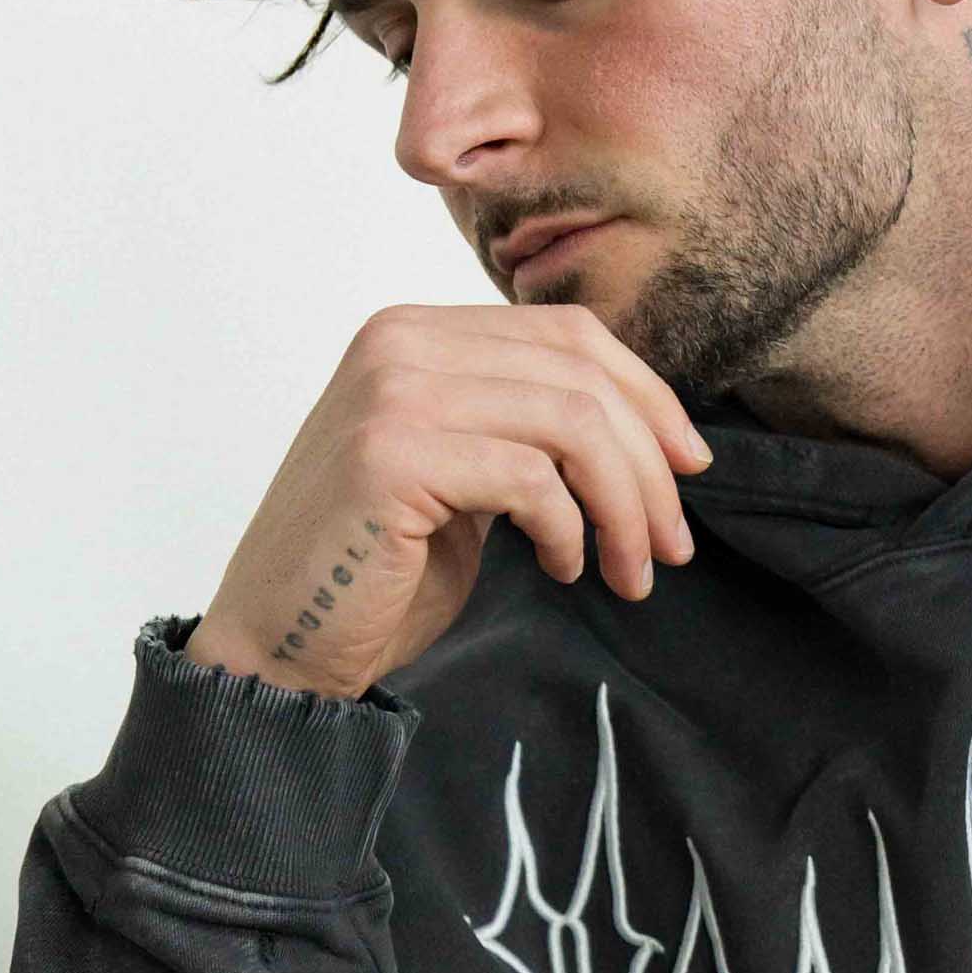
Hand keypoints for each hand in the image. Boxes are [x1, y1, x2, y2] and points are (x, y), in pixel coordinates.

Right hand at [185, 300, 713, 701]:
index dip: (648, 396)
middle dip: (650, 466)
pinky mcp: (392, 456)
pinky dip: (568, 529)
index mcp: (419, 331)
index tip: (690, 466)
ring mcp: (392, 392)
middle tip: (672, 546)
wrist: (281, 641)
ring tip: (629, 572)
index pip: (569, 334)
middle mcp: (400, 341)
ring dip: (623, 507)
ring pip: (572, 423)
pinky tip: (560, 567)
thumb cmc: (379, 570)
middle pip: (582, 375)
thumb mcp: (469, 476)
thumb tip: (651, 431)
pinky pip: (532, 478)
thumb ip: (527, 429)